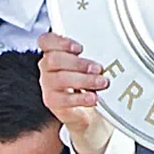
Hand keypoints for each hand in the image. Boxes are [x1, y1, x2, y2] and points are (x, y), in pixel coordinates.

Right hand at [37, 32, 111, 153]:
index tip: (79, 48)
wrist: (86, 112)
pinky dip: (81, 98)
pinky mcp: (52, 102)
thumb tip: (107, 52)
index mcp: (54, 53)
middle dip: (78, 63)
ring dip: (84, 80)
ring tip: (101, 83)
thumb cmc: (87, 82)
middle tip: (98, 68)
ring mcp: (48, 85)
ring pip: (60, 78)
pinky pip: (64, 99)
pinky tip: (93, 98)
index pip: (46, 41)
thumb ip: (90, 56)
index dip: (61, 42)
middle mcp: (47, 68)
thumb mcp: (88, 65)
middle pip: (54, 59)